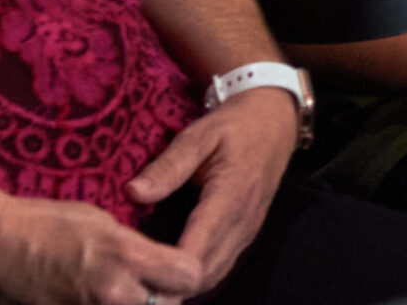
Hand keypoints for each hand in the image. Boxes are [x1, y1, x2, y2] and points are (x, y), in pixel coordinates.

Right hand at [0, 193, 206, 304]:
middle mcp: (113, 293)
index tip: (179, 264)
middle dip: (166, 297)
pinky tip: (102, 299)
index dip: (187, 270)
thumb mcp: (100, 219)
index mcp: (125, 256)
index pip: (188, 276)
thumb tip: (156, 262)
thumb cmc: (42, 224)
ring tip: (127, 290)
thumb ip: (135, 247)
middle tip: (154, 284)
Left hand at [120, 86, 297, 294]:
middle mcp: (242, 223)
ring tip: (145, 278)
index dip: (163, 268)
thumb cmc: (235, 125)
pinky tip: (169, 271)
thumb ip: (168, 165)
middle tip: (130, 277)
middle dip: (167, 283)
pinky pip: (220, 269)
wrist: (276, 122)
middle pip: (202, 275)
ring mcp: (247, 233)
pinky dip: (195, 279)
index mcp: (230, 197)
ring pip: (212, 277)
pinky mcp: (246, 236)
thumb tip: (132, 192)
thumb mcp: (199, 135)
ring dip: (181, 285)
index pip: (195, 253)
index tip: (131, 265)